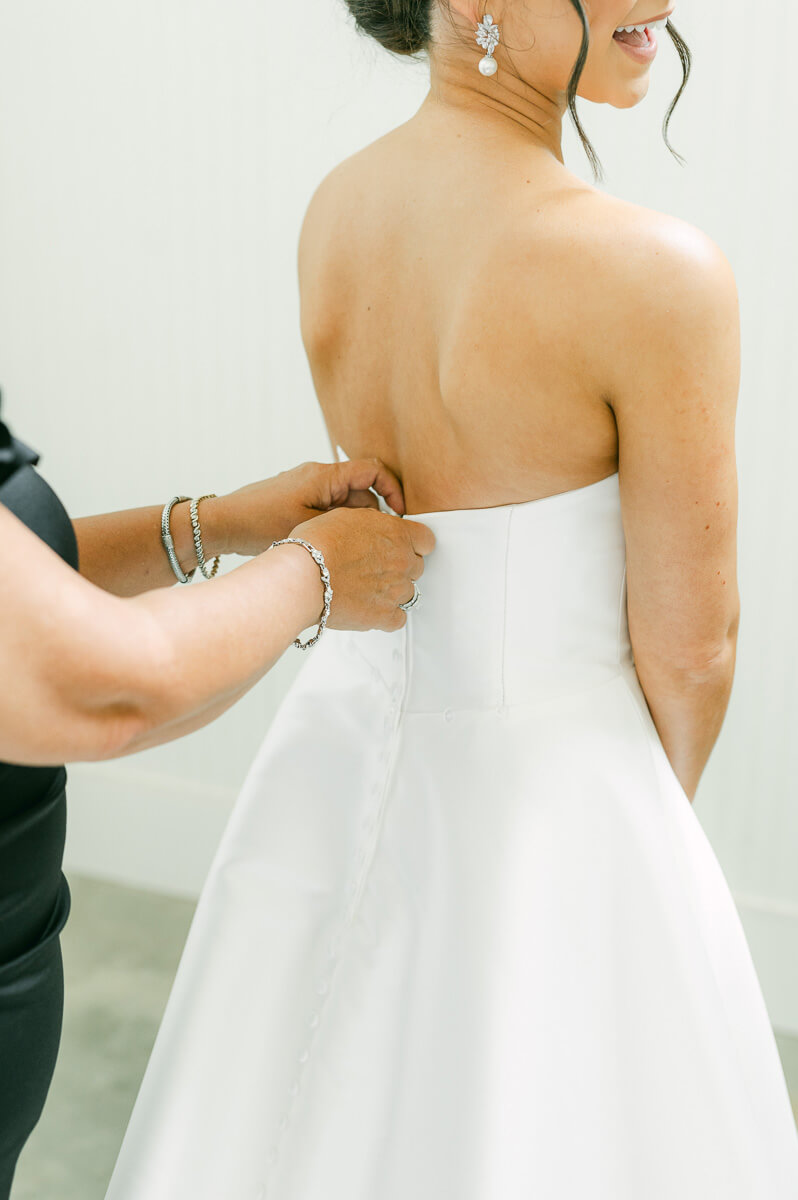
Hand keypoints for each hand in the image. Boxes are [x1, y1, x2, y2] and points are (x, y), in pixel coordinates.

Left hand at [208, 460, 405, 557]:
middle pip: (362, 491)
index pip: (374, 471)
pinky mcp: (299, 500)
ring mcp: (308, 488)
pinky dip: (336, 526)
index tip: (401, 514)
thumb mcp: (308, 527)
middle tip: (375, 543)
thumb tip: (377, 526)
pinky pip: (329, 509)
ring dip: (352, 525)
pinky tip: (331, 547)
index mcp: (324, 475)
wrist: (222, 525)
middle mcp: (318, 476)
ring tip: (349, 549)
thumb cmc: (257, 523)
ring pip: (347, 504)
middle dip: (373, 517)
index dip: (393, 491)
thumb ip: (346, 523)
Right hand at [289, 507, 434, 632]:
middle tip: (374, 567)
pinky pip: (398, 619)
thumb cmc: (318, 544)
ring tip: (366, 588)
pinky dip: (387, 616)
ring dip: (392, 591)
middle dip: (399, 567)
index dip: (414, 544)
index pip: (426, 540)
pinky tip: (371, 608)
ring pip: (408, 593)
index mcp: (398, 534)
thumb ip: (374, 523)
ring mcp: (396, 591)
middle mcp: (402, 562)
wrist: (304, 575)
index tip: (402, 547)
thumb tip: (379, 529)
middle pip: (417, 567)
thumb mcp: (349, 516)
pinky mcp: (384, 616)